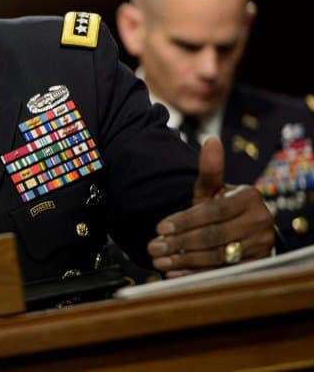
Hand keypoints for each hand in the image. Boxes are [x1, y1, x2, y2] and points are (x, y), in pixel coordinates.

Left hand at [147, 137, 273, 277]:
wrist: (244, 229)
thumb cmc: (222, 206)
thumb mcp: (213, 189)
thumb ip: (210, 169)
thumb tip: (210, 140)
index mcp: (250, 198)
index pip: (212, 212)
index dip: (184, 220)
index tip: (159, 227)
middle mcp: (261, 223)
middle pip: (214, 236)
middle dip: (179, 242)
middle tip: (153, 247)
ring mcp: (261, 246)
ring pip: (217, 256)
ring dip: (184, 260)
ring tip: (158, 260)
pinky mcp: (255, 266)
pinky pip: (221, 272)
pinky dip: (195, 274)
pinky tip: (173, 273)